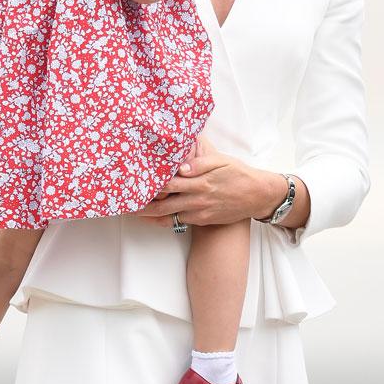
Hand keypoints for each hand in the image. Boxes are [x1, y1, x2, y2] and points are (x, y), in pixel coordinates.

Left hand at [135, 143, 270, 227]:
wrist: (258, 196)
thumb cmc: (239, 174)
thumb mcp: (222, 162)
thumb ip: (200, 163)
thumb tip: (180, 166)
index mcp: (200, 182)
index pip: (168, 184)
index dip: (150, 184)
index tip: (134, 183)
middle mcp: (197, 199)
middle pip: (163, 205)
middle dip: (143, 206)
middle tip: (125, 205)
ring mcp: (200, 212)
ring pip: (169, 216)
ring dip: (151, 215)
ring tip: (133, 212)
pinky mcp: (203, 220)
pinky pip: (179, 221)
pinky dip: (165, 220)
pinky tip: (154, 217)